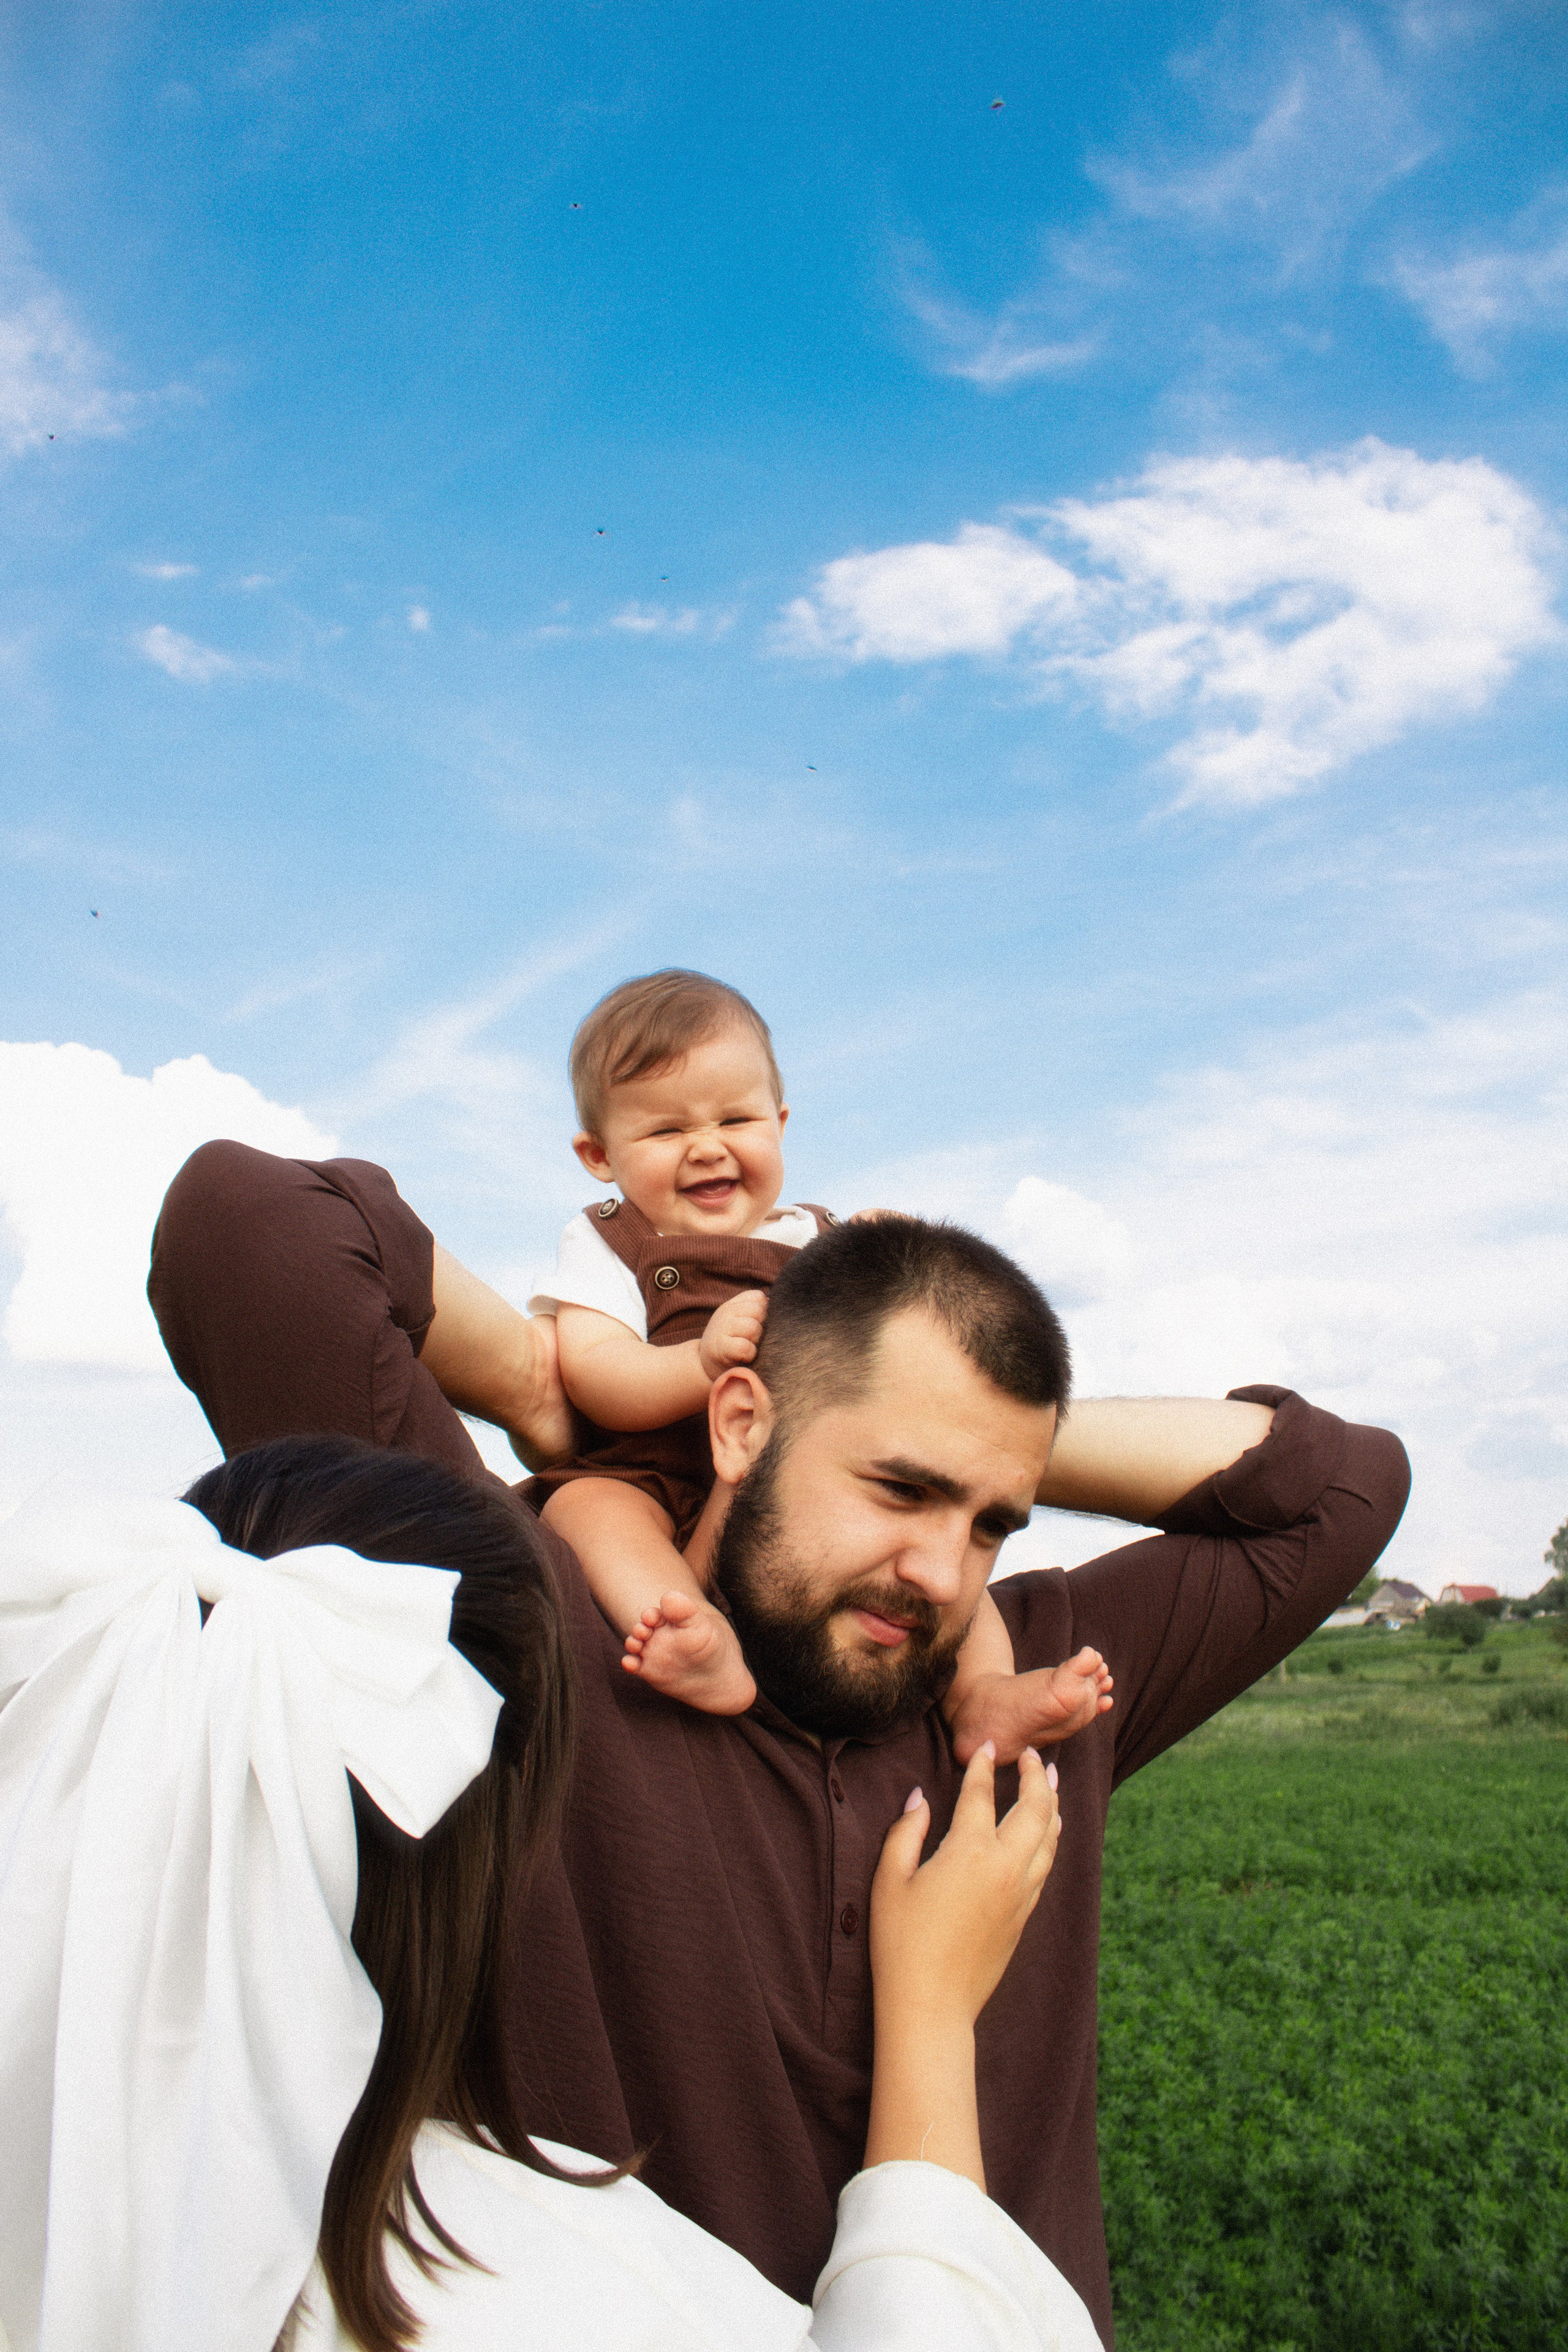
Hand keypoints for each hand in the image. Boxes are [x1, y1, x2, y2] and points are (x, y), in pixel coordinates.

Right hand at [698, 1289, 768, 1380]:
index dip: (764, 1312)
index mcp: (732, 1305)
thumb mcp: (738, 1322)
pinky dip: (750, 1354)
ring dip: (756, 1340)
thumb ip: (753, 1311)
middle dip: (761, 1326)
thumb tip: (771, 1301)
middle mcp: (725, 1313)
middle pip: (758, 1310)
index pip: (758, 1297)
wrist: (704, 1365)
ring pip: (753, 1327)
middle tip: (753, 1338)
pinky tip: (745, 1358)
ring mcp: (721, 1329)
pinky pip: (745, 1347)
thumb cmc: (730, 1344)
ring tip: (749, 1347)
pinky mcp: (720, 1349)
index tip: (757, 1325)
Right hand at [870, 1746, 1058, 2032]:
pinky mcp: (1025, 1915)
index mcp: (970, 1852)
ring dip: (1052, 1804)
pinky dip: (1051, 1837)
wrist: (933, 2005)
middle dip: (1036, 1776)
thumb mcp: (890, 1880)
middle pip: (1034, 1808)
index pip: (981, 1794)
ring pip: (1050, 1837)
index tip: (985, 1745)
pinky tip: (1047, 1831)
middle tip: (1033, 1754)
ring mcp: (1021, 1893)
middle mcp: (1006, 1867)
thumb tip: (921, 1799)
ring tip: (1051, 1782)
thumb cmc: (902, 1942)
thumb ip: (906, 1832)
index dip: (982, 1765)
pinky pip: (1047, 1864)